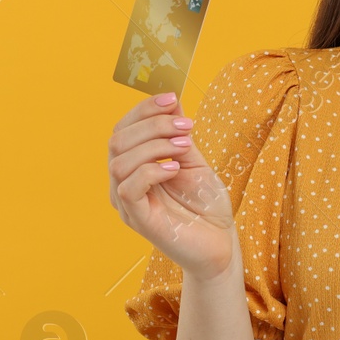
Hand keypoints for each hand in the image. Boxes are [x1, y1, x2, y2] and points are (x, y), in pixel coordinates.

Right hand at [108, 90, 237, 279]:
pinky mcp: (138, 220)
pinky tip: (175, 168)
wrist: (221, 242)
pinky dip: (152, 170)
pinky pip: (129, 188)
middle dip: (152, 125)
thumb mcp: (193, 159)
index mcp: (133, 166)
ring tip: (185, 146)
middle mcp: (123, 183)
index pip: (123, 129)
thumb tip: (171, 99)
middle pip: (117, 141)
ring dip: (154, 145)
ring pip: (119, 162)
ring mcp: (128, 203)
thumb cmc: (205, 204)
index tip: (172, 97)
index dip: (143, 109)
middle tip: (185, 126)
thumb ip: (178, 133)